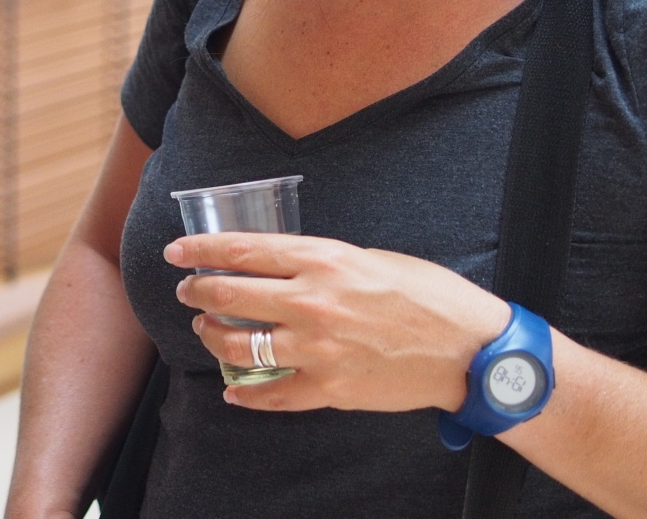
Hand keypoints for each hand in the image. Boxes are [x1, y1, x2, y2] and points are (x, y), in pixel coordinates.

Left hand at [165, 233, 509, 413]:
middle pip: (231, 296)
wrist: (469, 350)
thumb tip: (282, 264)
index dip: (201, 251)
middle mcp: (313, 302)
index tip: (177, 252)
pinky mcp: (330, 388)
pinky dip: (247, 394)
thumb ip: (321, 262)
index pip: (243, 250)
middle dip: (197, 292)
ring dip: (213, 336)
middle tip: (187, 291)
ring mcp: (318, 349)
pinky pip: (273, 395)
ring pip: (240, 345)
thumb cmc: (427, 293)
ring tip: (206, 329)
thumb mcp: (369, 257)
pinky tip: (232, 390)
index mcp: (323, 260)